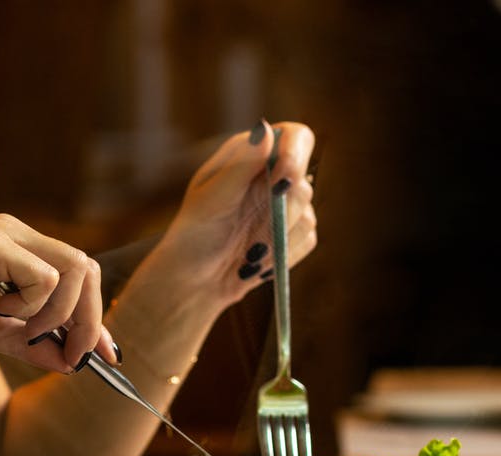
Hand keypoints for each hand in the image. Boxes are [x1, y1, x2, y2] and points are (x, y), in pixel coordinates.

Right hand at [0, 214, 117, 372]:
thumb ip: (29, 342)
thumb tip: (70, 363)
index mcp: (18, 248)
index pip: (78, 275)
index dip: (97, 317)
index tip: (107, 355)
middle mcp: (17, 232)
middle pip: (87, 269)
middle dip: (90, 319)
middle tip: (75, 356)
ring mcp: (6, 233)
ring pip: (74, 270)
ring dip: (60, 313)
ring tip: (24, 329)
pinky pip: (44, 278)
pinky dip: (32, 306)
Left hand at [159, 120, 317, 304]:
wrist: (195, 279)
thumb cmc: (193, 234)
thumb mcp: (210, 199)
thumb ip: (241, 166)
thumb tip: (266, 129)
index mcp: (252, 155)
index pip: (295, 137)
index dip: (296, 153)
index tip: (284, 176)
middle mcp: (274, 176)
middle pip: (303, 182)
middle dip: (281, 210)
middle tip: (253, 232)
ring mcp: (288, 206)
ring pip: (307, 216)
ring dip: (276, 238)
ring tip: (246, 250)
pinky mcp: (296, 235)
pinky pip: (307, 240)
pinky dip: (282, 254)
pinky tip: (257, 260)